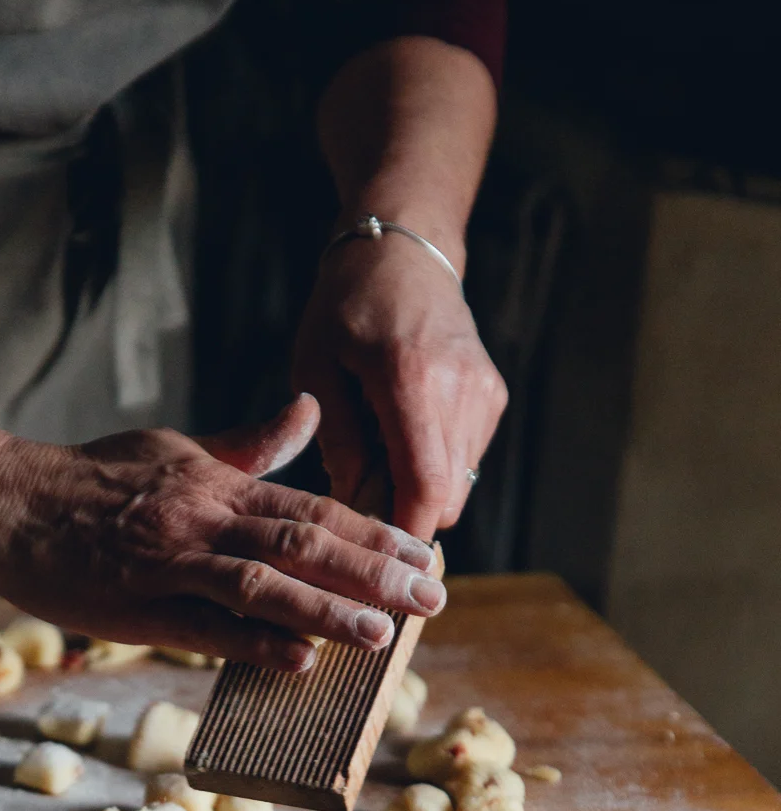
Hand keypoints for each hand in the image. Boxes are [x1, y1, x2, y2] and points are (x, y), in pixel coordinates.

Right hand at [0, 395, 445, 671]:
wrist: (5, 502)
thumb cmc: (90, 478)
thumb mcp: (176, 449)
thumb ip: (250, 444)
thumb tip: (309, 410)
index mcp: (218, 484)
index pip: (313, 508)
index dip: (375, 532)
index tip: (426, 553)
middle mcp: (203, 518)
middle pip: (303, 543)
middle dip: (373, 572)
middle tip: (432, 596)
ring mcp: (169, 563)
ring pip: (261, 584)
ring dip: (326, 609)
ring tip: (381, 635)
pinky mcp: (135, 606)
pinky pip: (203, 628)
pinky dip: (252, 643)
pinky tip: (297, 661)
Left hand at [292, 231, 506, 540]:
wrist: (405, 253)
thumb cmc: (347, 306)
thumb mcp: (317, 367)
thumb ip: (335, 440)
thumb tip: (351, 505)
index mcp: (409, 378)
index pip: (424, 484)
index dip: (404, 532)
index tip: (374, 558)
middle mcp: (459, 390)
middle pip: (444, 496)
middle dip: (403, 514)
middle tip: (357, 498)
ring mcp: (483, 394)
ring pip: (457, 484)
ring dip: (417, 487)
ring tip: (376, 452)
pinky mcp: (493, 397)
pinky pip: (465, 459)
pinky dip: (433, 463)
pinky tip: (402, 432)